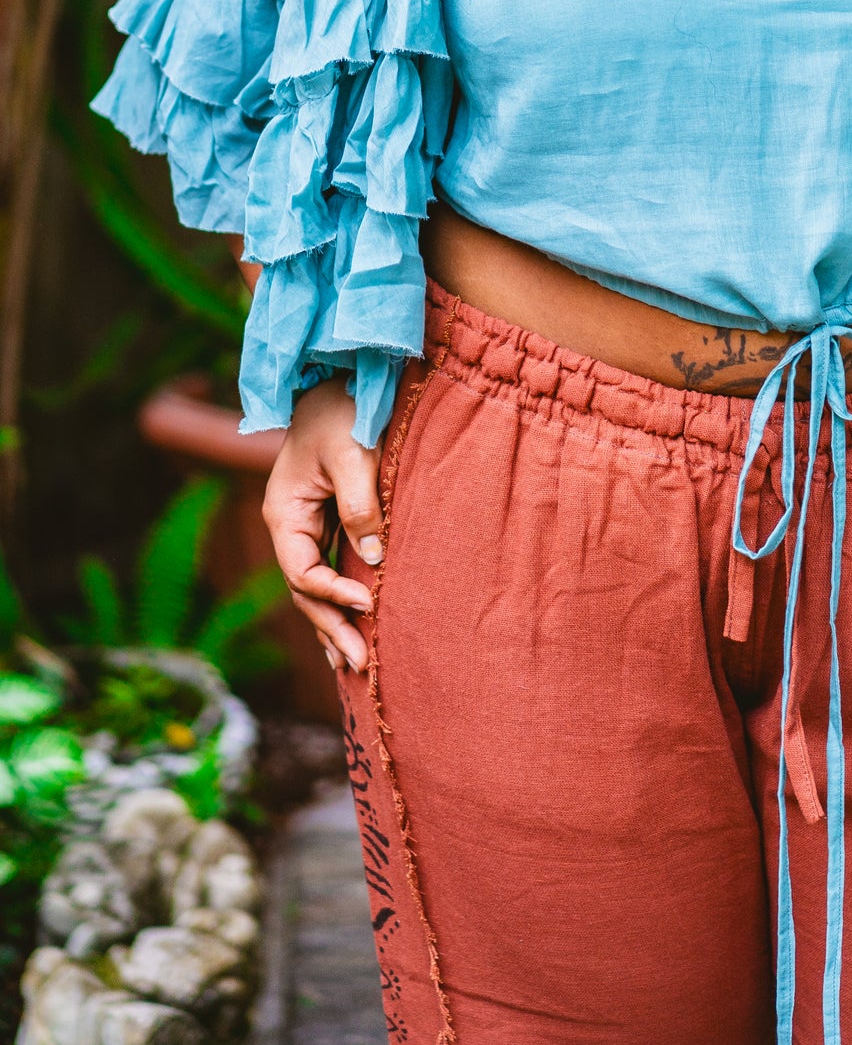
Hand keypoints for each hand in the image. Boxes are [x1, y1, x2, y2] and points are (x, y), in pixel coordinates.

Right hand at [262, 378, 382, 673]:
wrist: (338, 377)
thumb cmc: (342, 410)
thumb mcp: (352, 453)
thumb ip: (361, 504)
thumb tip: (373, 559)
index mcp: (284, 512)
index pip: (302, 570)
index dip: (332, 593)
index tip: (367, 603)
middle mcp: (289, 525)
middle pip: (305, 591)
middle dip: (332, 627)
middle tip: (362, 665)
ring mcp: (306, 526)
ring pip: (314, 587)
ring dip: (334, 623)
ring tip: (354, 667)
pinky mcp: (327, 521)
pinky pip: (329, 569)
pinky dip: (339, 600)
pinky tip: (352, 627)